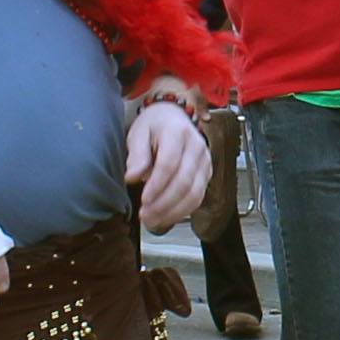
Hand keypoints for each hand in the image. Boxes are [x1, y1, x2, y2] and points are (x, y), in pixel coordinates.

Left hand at [124, 99, 210, 229]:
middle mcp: (197, 146)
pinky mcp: (207, 174)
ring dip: (173, 212)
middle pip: (184, 182)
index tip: (143, 200)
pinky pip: (198, 198)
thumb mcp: (138, 133)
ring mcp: (205, 161)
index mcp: (178, 132)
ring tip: (153, 220)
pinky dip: (182, 211)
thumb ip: (137, 155)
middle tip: (145, 215)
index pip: (169, 163)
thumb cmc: (154, 126)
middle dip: (163, 203)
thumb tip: (132, 177)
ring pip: (194, 194)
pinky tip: (165, 217)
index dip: (157, 185)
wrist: (173, 118)